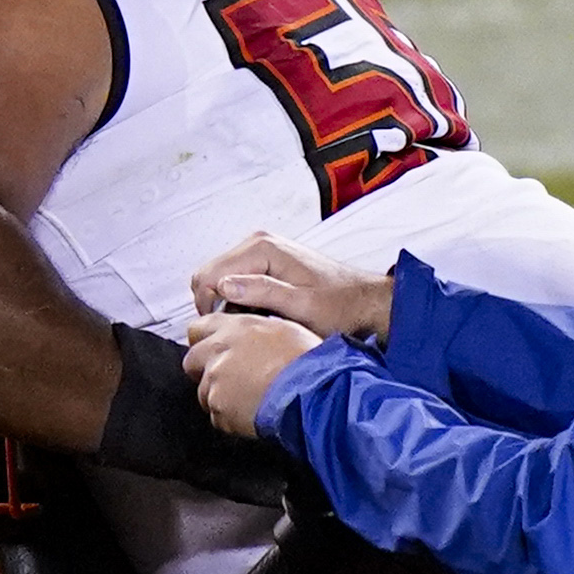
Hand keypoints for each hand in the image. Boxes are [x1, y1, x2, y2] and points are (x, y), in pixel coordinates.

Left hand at [184, 309, 317, 433]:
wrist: (312, 391)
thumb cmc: (306, 361)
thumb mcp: (284, 328)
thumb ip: (256, 331)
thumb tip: (252, 337)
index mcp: (234, 328)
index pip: (198, 328)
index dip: (205, 341)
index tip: (213, 350)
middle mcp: (218, 352)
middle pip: (191, 361)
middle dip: (204, 370)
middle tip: (229, 379)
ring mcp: (215, 382)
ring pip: (205, 392)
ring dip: (221, 396)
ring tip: (251, 399)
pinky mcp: (219, 409)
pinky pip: (218, 416)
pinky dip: (232, 418)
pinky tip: (254, 412)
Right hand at [192, 232, 389, 348]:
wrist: (367, 302)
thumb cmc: (342, 307)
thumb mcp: (303, 307)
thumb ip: (263, 293)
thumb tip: (224, 287)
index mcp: (263, 249)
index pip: (207, 277)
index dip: (211, 309)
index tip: (232, 330)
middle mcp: (258, 242)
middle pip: (207, 276)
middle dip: (216, 306)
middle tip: (242, 330)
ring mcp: (261, 250)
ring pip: (218, 279)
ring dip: (227, 304)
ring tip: (253, 324)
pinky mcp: (266, 262)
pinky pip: (234, 280)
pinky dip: (238, 301)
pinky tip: (259, 316)